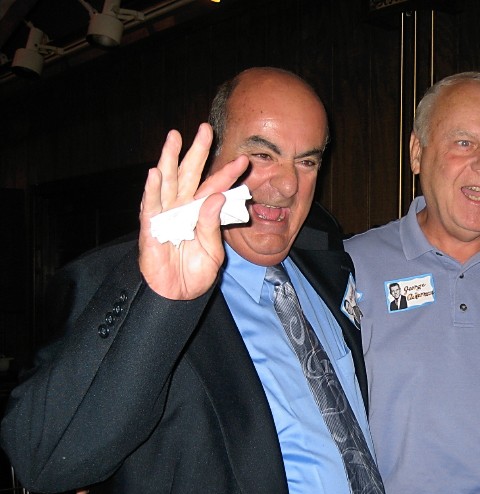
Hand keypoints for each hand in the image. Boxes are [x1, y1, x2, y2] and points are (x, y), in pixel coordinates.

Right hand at [138, 123, 249, 299]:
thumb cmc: (196, 271)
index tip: (243, 159)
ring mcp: (165, 216)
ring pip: (167, 183)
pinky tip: (155, 173)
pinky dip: (152, 190)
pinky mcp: (150, 229)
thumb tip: (218, 197)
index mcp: (200, 212)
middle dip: (196, 152)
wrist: (179, 294)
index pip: (215, 187)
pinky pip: (151, 207)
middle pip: (189, 175)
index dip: (227, 173)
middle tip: (205, 129)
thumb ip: (213, 225)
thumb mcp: (213, 250)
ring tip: (174, 138)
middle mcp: (182, 208)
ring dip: (169, 160)